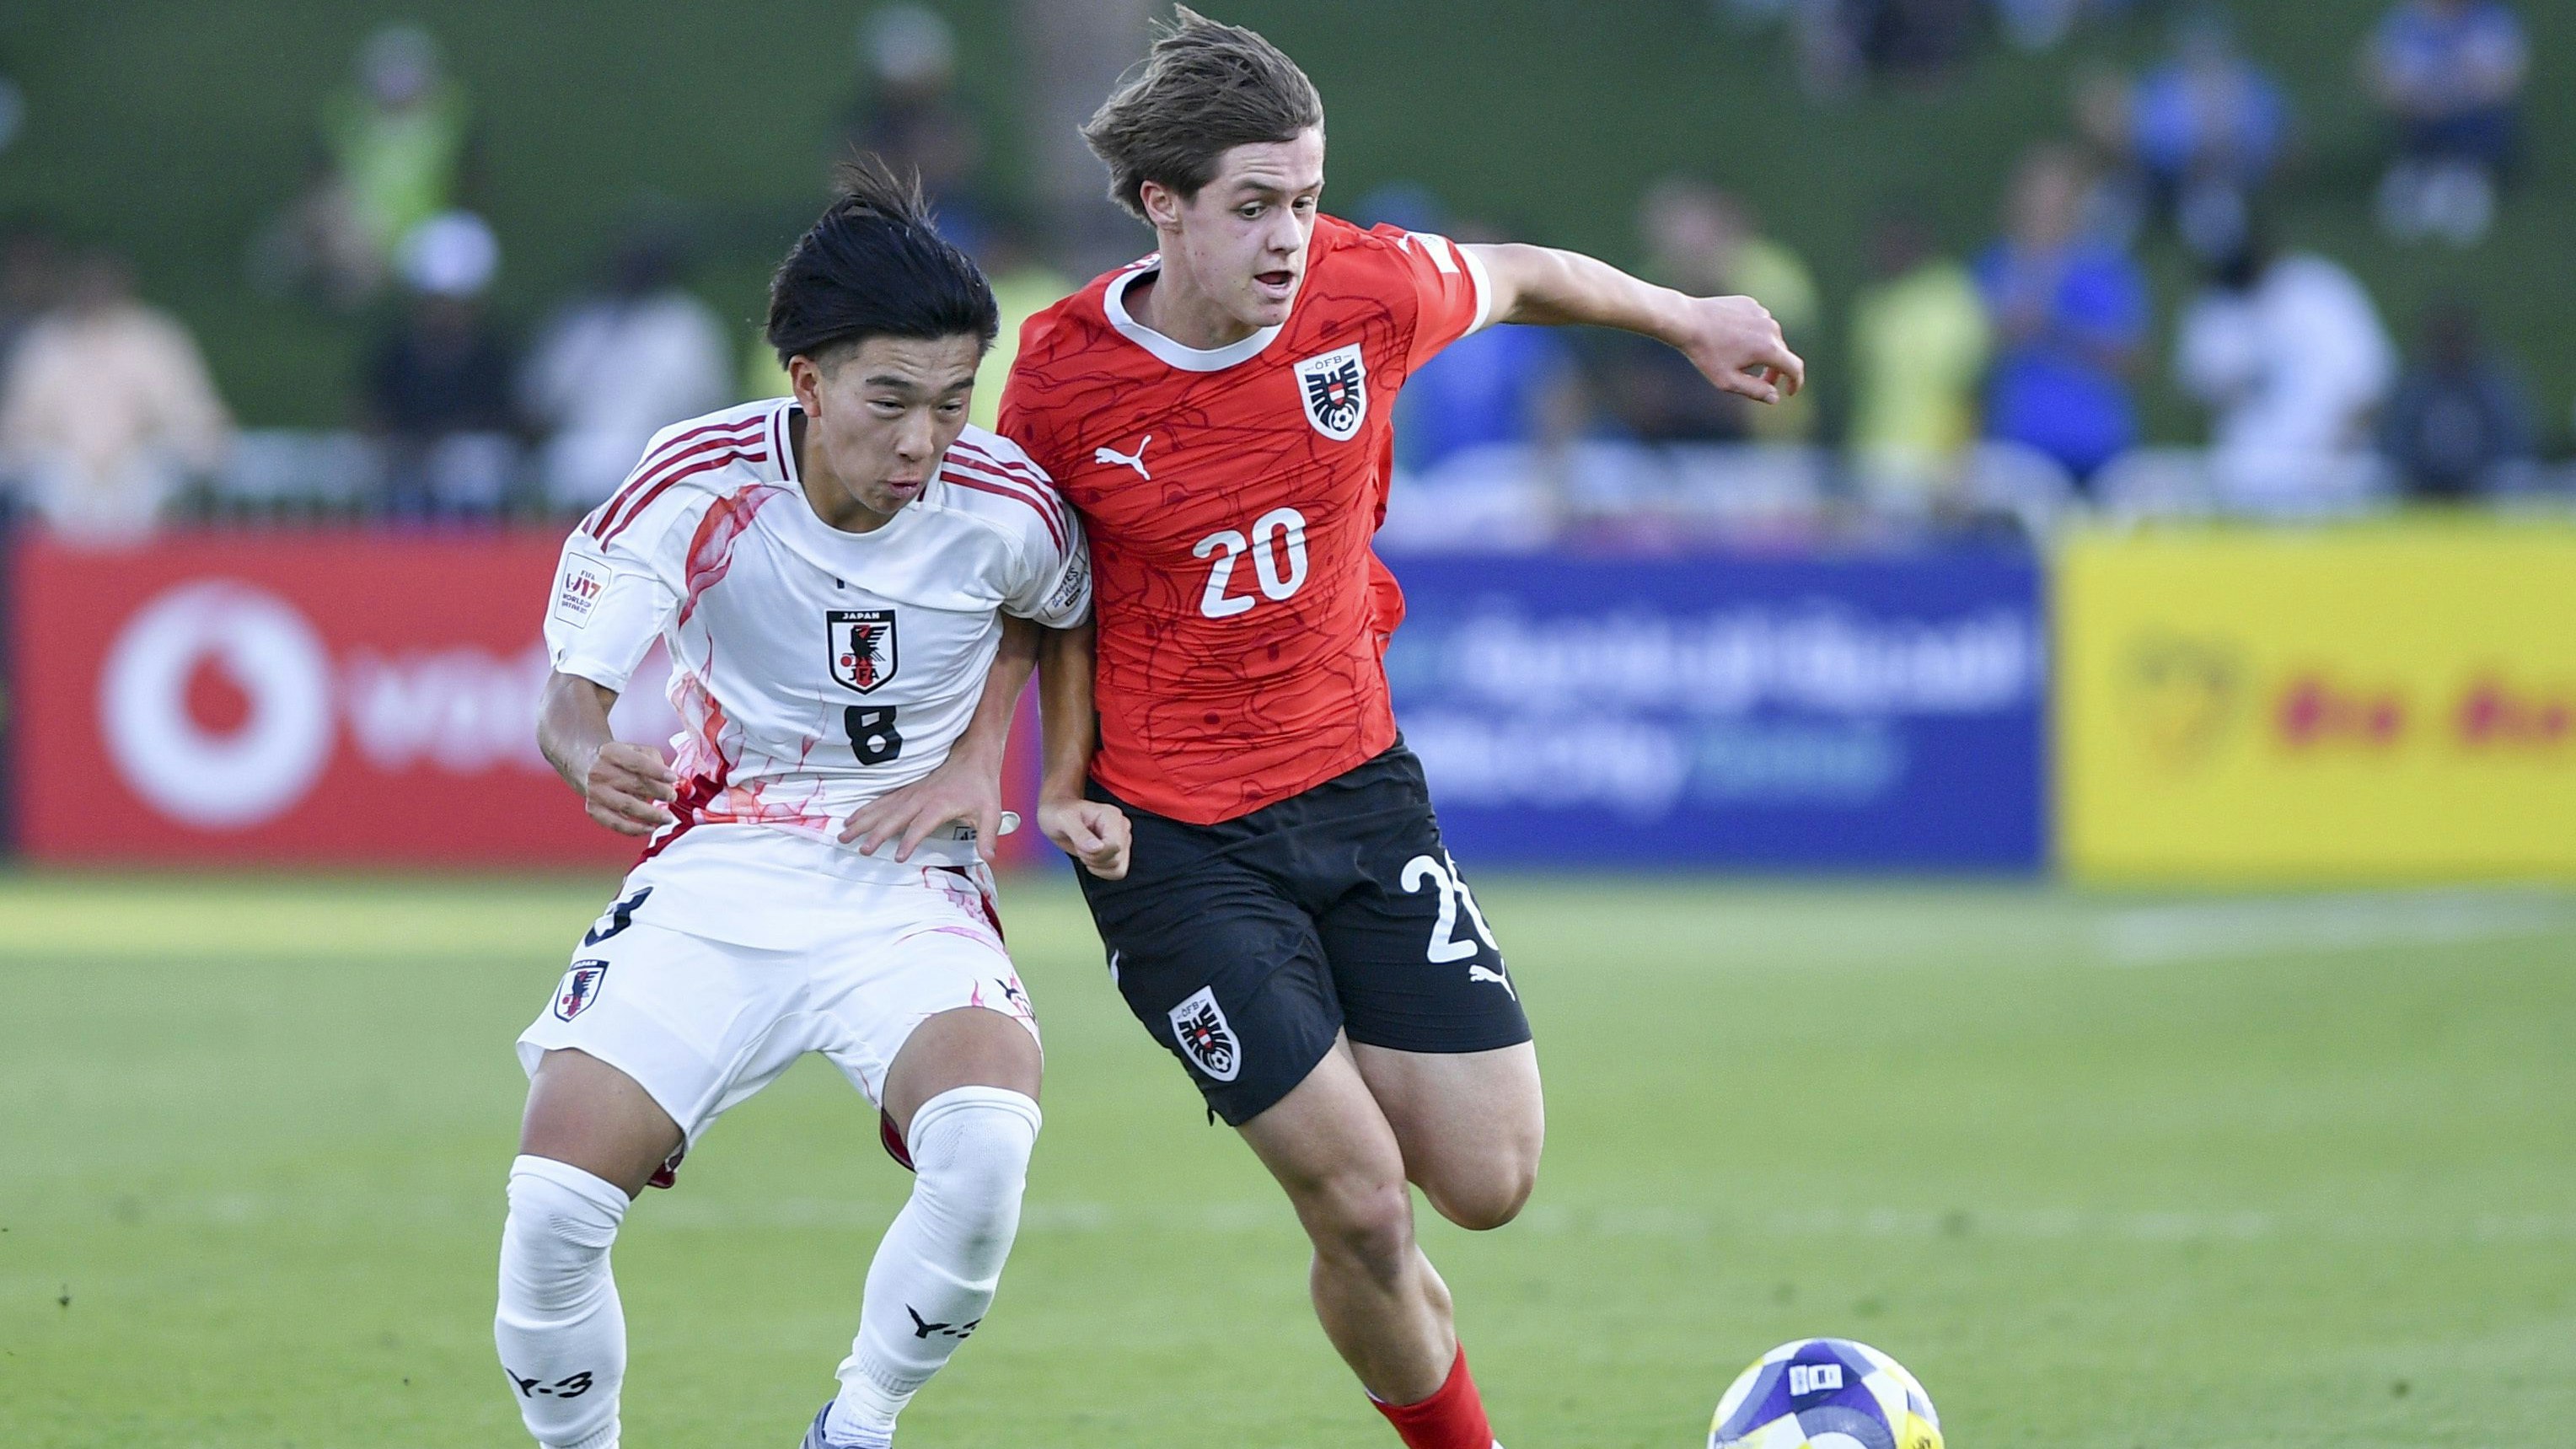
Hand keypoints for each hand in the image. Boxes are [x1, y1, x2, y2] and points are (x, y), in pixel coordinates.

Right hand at [582, 741, 676, 836]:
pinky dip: (635, 829)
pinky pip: (616, 823)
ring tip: (667, 817)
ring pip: (627, 806)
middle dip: (660, 793)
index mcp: (612, 753)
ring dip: (651, 814)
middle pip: (635, 785)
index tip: (673, 778)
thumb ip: (654, 761)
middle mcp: (600, 772)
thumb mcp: (635, 749)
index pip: (637, 763)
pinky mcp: (594, 809)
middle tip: (672, 797)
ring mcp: (596, 792)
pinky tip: (650, 828)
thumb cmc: (617, 760)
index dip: (657, 771)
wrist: (586, 765)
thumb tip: (669, 781)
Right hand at [840, 756, 1003, 862]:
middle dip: (875, 834)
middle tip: (861, 849)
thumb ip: (988, 836)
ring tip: (844, 834)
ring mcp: (911, 793)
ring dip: (862, 821)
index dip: (909, 842)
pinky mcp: (906, 790)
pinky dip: (865, 809)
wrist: (973, 755)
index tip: (898, 857)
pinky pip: (882, 801)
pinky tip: (852, 818)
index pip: (920, 826)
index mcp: (939, 805)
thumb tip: (988, 858)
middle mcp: (920, 798)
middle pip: (893, 817)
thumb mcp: (991, 812)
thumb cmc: (981, 785)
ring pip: (882, 808)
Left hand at [1040, 798, 1130, 879]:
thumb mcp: (1064, 820)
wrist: (1057, 815)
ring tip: (1084, 850)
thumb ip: (1080, 834)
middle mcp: (1121, 827)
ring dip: (1097, 865)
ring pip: (1118, 868)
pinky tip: (1091, 859)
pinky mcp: (1119, 852)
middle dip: (1093, 859)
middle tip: (1079, 846)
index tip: (1079, 844)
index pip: (1114, 845)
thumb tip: (1098, 848)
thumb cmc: (1059, 813)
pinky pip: (1118, 872)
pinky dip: (1102, 872)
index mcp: (1112, 815)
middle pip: (1115, 859)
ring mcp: (1122, 840)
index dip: (1094, 853)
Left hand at [1674, 294, 1804, 404]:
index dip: (1796, 382)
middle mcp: (1770, 328)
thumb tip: (1775, 397)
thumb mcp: (1728, 381)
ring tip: (1739, 359)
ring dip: (1763, 351)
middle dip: (1775, 370)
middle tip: (1760, 382)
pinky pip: (1758, 323)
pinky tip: (1733, 339)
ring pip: (1770, 338)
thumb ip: (1755, 391)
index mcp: (1768, 348)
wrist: (1688, 320)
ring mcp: (1761, 313)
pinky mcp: (1751, 304)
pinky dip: (1753, 334)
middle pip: (1782, 353)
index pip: (1795, 368)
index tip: (1789, 391)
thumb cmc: (1706, 353)